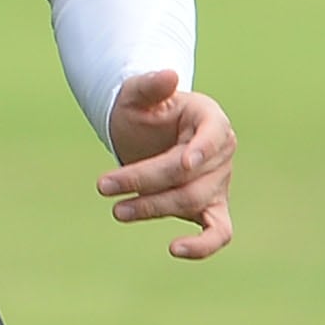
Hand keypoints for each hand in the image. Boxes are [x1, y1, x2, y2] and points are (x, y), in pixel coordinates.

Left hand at [98, 69, 235, 259]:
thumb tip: (169, 75)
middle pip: (189, 175)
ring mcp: (219, 183)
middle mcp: (221, 153)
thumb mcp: (137, 94)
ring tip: (117, 211)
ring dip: (153, 208)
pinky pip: (218, 232)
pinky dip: (202, 245)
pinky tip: (175, 249)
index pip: (214, 135)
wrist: (145, 137)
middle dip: (145, 181)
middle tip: (103, 185)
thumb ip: (149, 85)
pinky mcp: (212, 209)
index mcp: (211, 119)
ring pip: (192, 202)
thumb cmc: (144, 112)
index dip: (202, 150)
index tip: (183, 163)